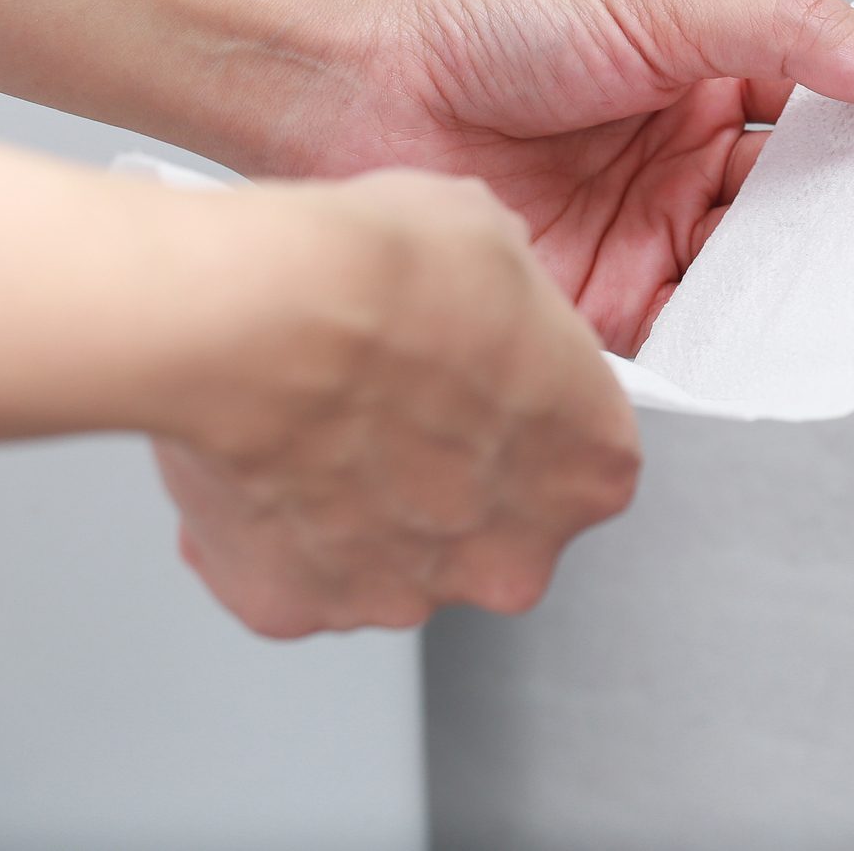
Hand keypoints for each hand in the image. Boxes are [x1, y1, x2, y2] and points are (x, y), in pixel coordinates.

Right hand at [152, 169, 640, 637]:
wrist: (263, 313)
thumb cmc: (390, 277)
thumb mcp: (500, 245)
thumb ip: (513, 308)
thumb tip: (482, 298)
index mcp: (591, 470)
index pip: (578, 451)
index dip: (522, 410)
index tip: (486, 381)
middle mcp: (513, 555)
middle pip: (488, 523)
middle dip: (443, 475)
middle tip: (392, 403)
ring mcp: (405, 592)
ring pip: (387, 552)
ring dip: (358, 505)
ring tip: (317, 422)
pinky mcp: (297, 607)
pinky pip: (292, 571)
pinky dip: (274, 529)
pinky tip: (262, 460)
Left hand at [280, 0, 853, 352]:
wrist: (356, 83)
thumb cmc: (482, 23)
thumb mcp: (662, 11)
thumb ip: (792, 34)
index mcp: (710, 87)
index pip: (828, 119)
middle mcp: (684, 170)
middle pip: (804, 211)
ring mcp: (647, 241)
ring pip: (758, 278)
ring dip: (809, 287)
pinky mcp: (603, 308)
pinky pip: (690, 337)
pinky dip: (736, 344)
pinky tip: (775, 337)